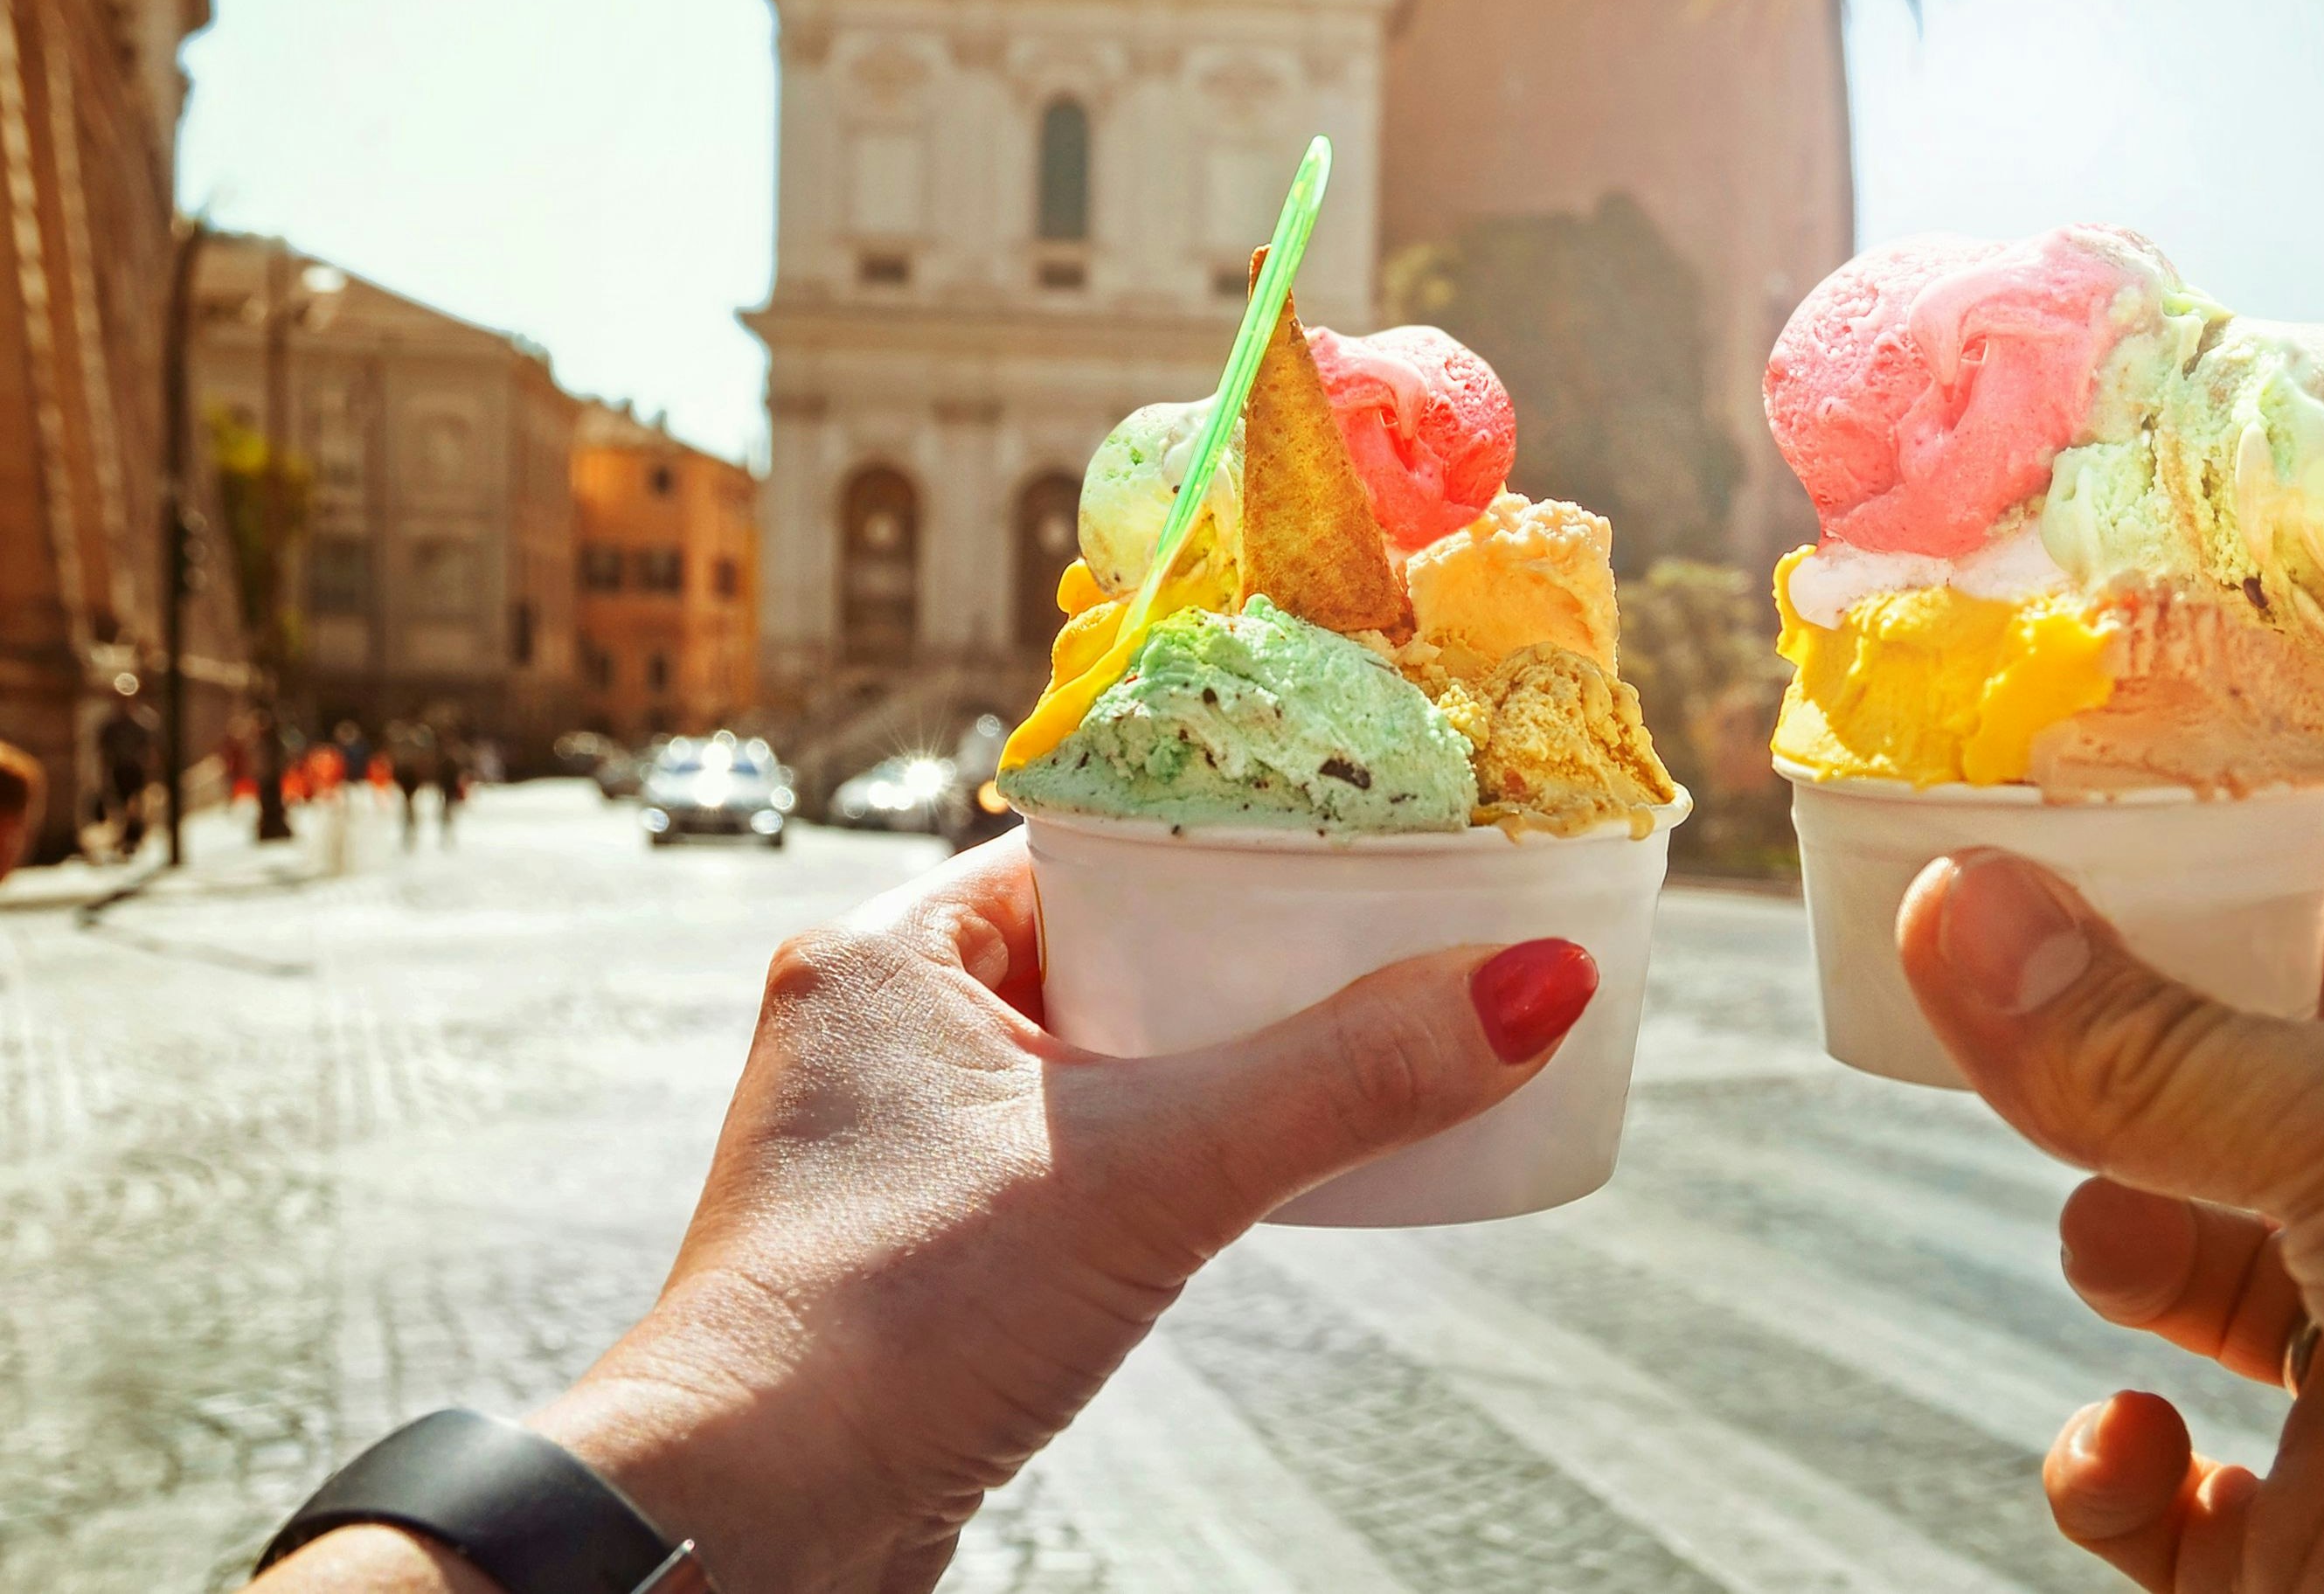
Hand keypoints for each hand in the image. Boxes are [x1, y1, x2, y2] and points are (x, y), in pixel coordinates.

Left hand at [257, 831, 1598, 1593]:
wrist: (750, 1527)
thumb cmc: (891, 1324)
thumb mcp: (1157, 1172)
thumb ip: (1347, 1077)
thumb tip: (1535, 985)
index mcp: (888, 951)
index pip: (1094, 843)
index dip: (1232, 836)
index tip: (1356, 835)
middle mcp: (876, 1031)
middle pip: (1111, 949)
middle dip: (1243, 961)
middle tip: (1381, 948)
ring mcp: (890, 1146)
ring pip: (1096, 1064)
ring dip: (1207, 1066)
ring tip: (1339, 1058)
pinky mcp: (920, 1250)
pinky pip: (1076, 1162)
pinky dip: (1164, 1161)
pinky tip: (1243, 1183)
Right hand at [1897, 848, 2323, 1593]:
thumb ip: (2161, 1044)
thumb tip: (1957, 908)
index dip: (2218, 893)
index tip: (2059, 869)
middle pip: (2252, 1103)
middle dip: (2130, 1078)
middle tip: (2018, 1046)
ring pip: (2201, 1282)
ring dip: (2120, 1247)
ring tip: (2114, 1245)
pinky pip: (2179, 1501)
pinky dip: (2119, 1470)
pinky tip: (2131, 1449)